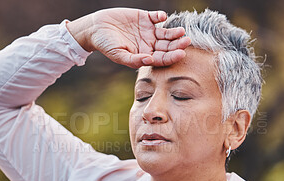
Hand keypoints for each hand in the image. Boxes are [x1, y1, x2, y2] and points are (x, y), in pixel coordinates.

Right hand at [67, 8, 190, 67]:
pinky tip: (162, 17)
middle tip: (186, 41)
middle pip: (167, 46)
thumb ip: (134, 60)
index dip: (172, 57)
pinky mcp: (145, 18)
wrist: (96, 28)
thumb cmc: (106, 45)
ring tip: (181, 31)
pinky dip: (161, 16)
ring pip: (166, 33)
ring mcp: (148, 31)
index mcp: (145, 55)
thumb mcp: (118, 55)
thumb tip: (150, 60)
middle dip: (177, 45)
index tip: (181, 54)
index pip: (162, 58)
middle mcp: (150, 44)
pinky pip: (156, 17)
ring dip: (174, 32)